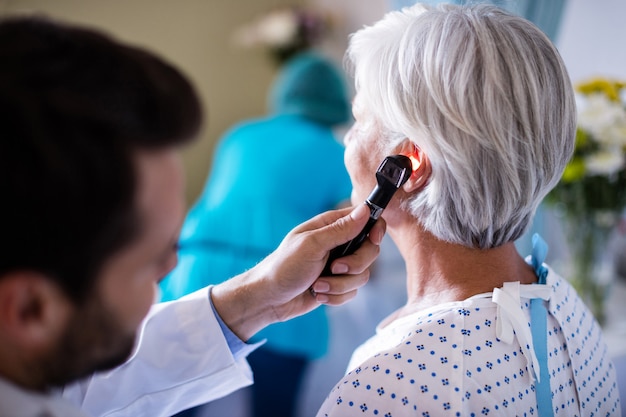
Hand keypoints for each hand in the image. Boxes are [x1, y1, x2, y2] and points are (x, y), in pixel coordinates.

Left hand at [211, 204, 384, 340]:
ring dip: (339, 285)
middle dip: (355, 265)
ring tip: (317, 285)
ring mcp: (339, 266)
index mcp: (331, 226)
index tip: (372, 240)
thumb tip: (365, 210)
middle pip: (370, 251)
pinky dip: (335, 296)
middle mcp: (338, 244)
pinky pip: (352, 292)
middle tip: (335, 268)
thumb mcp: (312, 244)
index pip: (366, 220)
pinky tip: (317, 293)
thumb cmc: (284, 266)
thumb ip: (341, 229)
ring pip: (362, 275)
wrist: (269, 298)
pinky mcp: (337, 285)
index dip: (375, 229)